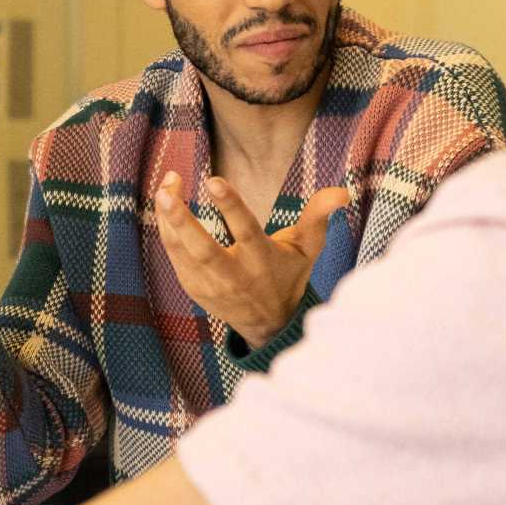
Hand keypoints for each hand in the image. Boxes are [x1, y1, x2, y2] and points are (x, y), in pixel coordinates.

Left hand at [154, 173, 348, 347]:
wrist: (269, 324)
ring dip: (167, 222)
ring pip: (182, 252)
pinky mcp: (194, 288)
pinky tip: (165, 204)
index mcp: (262, 259)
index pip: (245, 230)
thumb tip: (341, 192)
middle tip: (166, 192)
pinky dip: (167, 232)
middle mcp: (235, 275)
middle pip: (203, 248)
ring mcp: (211, 284)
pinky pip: (175, 257)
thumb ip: (318, 216)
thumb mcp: (307, 248)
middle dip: (182, 220)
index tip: (212, 180)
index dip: (229, 205)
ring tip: (164, 189)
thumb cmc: (288, 275)